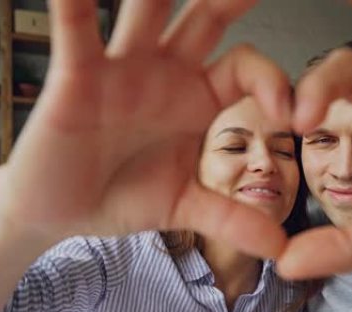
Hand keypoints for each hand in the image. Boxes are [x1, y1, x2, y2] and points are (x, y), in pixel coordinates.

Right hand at [0, 0, 292, 255]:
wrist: (60, 212)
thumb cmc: (121, 197)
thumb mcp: (182, 206)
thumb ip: (231, 219)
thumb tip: (281, 248)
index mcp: (196, 96)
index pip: (246, 66)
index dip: (272, 81)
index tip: (291, 115)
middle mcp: (164, 70)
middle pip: (206, 16)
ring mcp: (121, 67)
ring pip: (146, 10)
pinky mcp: (76, 74)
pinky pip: (77, 28)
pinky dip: (76, 4)